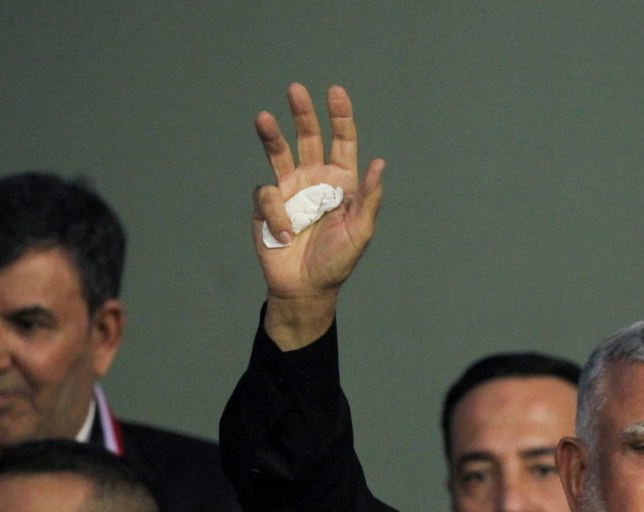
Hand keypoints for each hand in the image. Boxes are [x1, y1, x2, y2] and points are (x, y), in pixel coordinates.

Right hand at [252, 83, 384, 347]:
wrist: (306, 289)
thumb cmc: (337, 262)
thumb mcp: (360, 232)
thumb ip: (369, 198)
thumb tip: (379, 163)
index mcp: (340, 182)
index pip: (342, 142)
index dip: (340, 117)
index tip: (335, 93)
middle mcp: (314, 180)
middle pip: (308, 138)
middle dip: (303, 114)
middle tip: (296, 90)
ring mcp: (289, 190)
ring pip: (278, 152)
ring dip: (272, 135)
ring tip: (264, 117)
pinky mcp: (267, 207)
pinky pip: (268, 197)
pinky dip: (277, 214)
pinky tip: (286, 234)